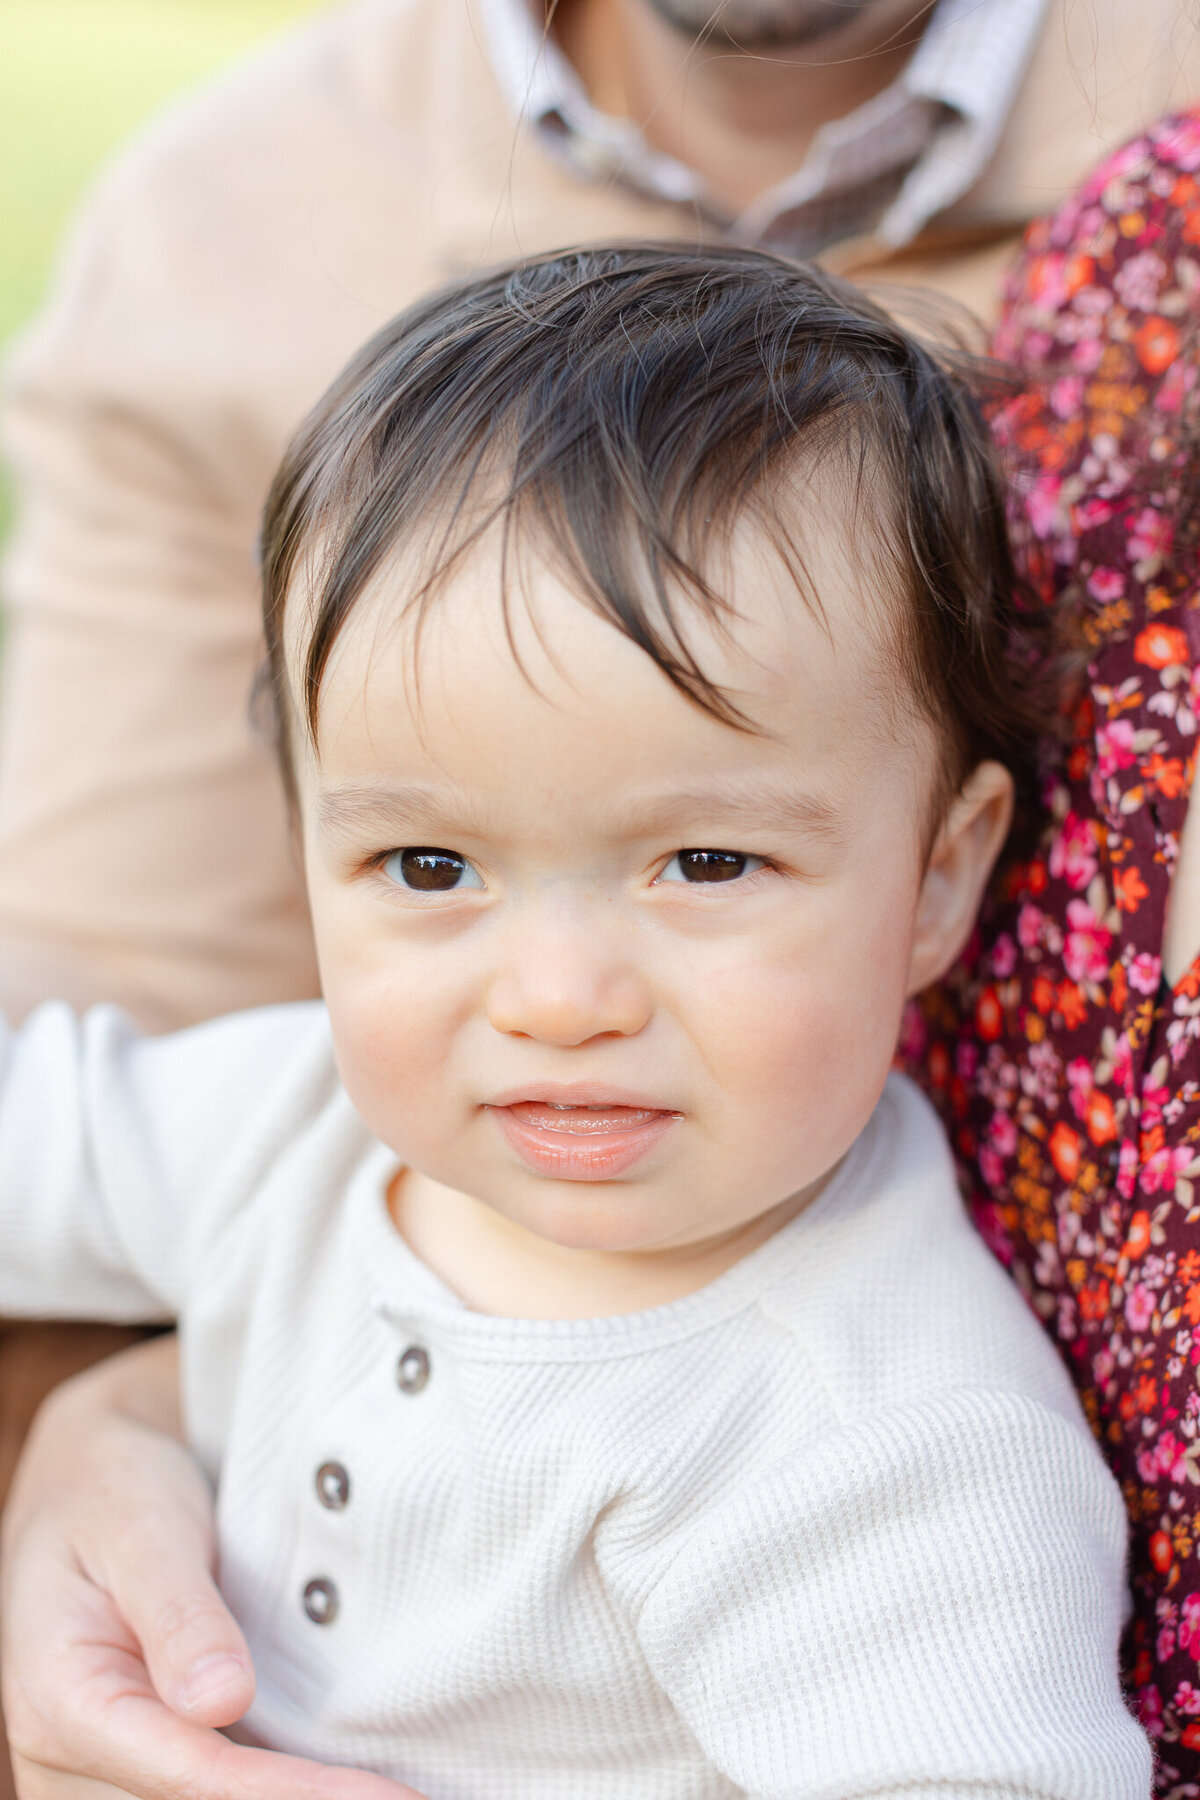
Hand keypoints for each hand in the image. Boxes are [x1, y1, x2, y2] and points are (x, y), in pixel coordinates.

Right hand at [1, 1335, 425, 1799]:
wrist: (84, 1482)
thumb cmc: (112, 1490)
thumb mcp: (142, 1529)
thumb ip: (179, 1614)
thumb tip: (223, 1703)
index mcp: (60, 1701)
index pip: (193, 1774)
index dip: (293, 1795)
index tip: (383, 1799)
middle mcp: (69, 1753)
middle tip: (408, 1796)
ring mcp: (103, 1761)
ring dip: (298, 1795)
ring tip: (394, 1790)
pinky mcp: (141, 1752)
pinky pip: (211, 1779)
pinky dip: (279, 1780)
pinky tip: (348, 1779)